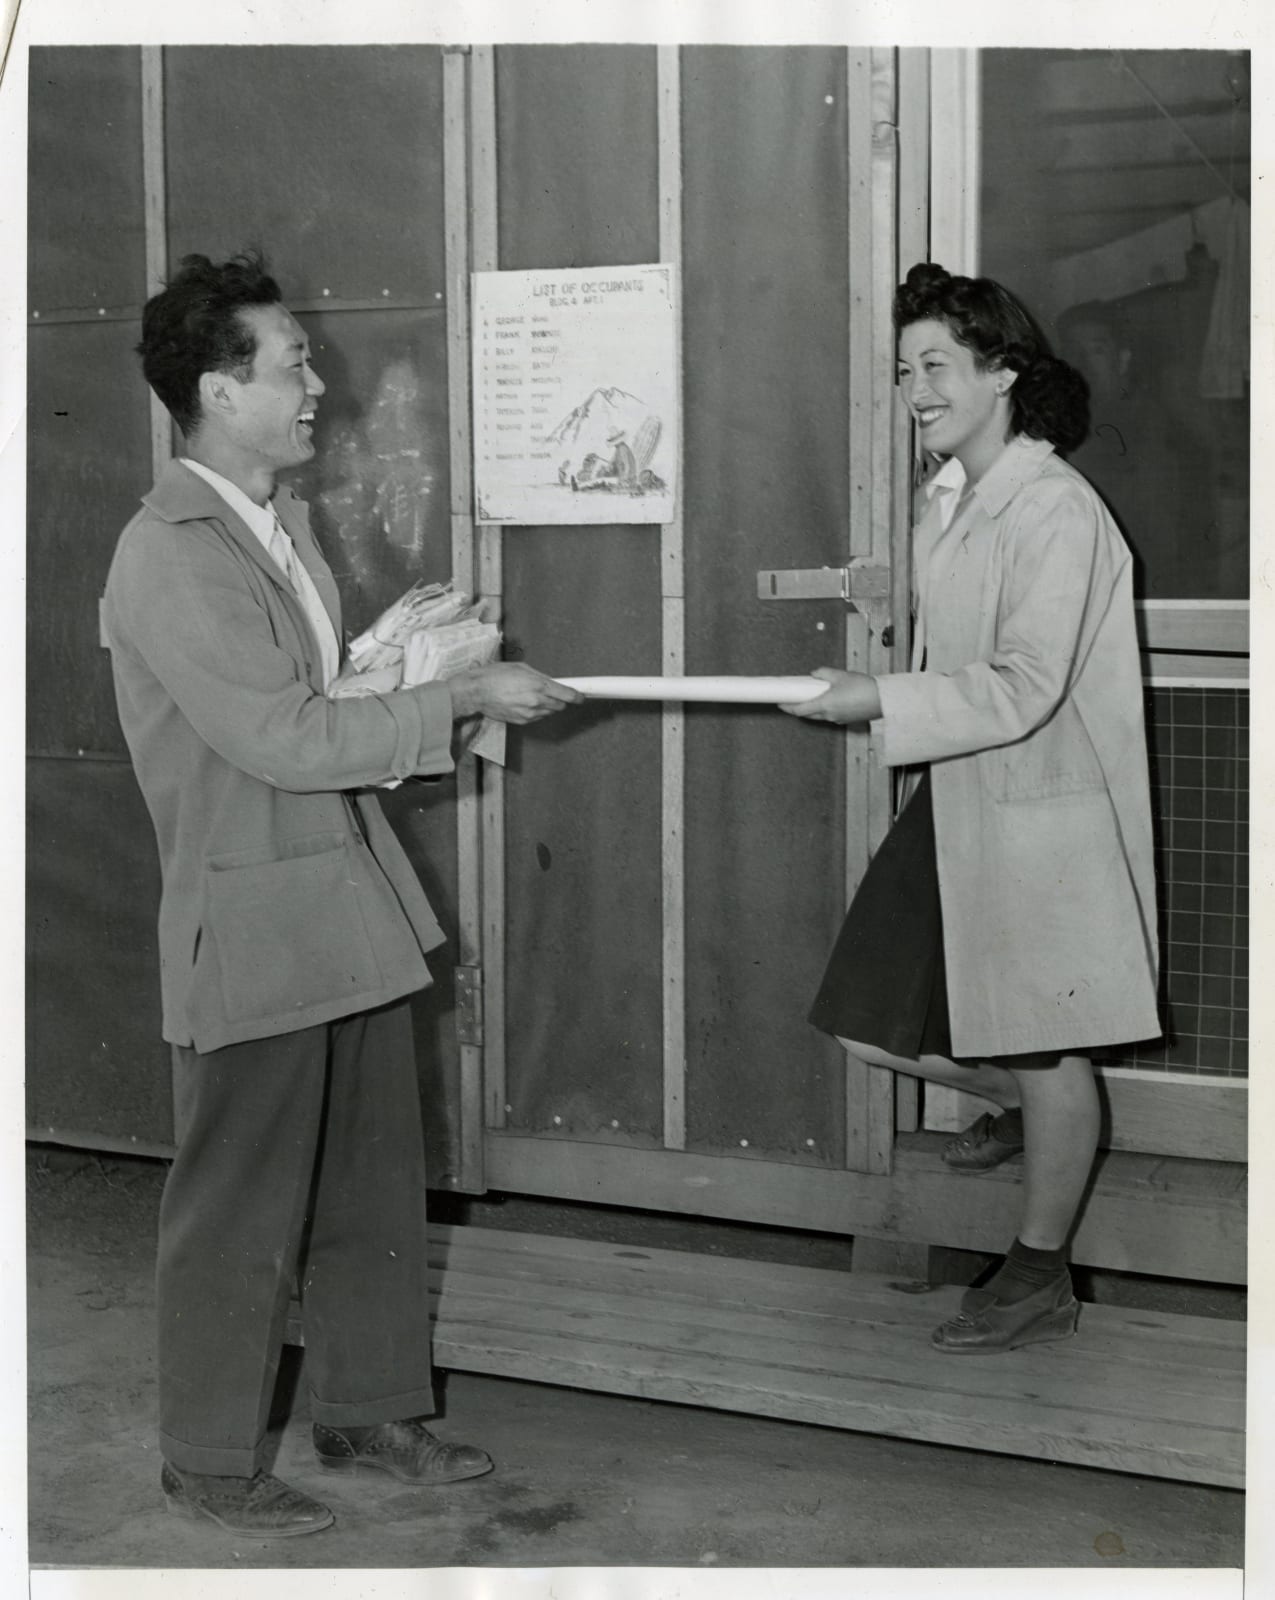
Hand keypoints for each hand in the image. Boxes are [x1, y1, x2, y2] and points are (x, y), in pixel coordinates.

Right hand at [447, 662, 584, 724]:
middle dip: (560, 699)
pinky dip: (536, 711)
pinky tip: (525, 702)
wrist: (476, 692)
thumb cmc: (495, 675)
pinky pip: (537, 717)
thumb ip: (540, 677)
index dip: (577, 696)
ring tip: (533, 695)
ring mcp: (529, 714)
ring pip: (549, 712)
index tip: (582, 696)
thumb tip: (552, 683)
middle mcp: (536, 702)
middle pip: (560, 705)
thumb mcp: (521, 668)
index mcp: (538, 686)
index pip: (567, 695)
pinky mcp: (522, 721)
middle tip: (554, 692)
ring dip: (548, 705)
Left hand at [778, 667, 881, 723]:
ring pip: (819, 716)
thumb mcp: (841, 675)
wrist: (883, 699)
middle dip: (799, 708)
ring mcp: (838, 719)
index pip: (800, 710)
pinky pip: (830, 716)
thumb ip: (824, 673)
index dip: (788, 707)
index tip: (780, 703)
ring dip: (812, 709)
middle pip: (808, 715)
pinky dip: (825, 709)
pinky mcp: (846, 720)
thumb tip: (815, 674)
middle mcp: (829, 715)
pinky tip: (829, 700)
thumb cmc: (863, 688)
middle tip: (794, 698)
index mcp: (825, 705)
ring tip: (812, 697)